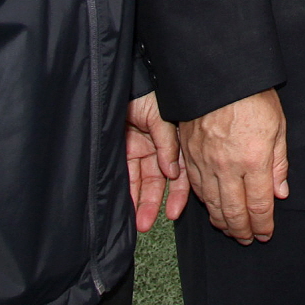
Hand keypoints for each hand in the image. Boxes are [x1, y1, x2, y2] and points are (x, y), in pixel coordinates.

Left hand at [126, 93, 186, 231]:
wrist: (125, 81)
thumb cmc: (149, 93)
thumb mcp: (162, 117)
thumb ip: (167, 144)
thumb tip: (172, 172)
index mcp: (174, 140)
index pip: (179, 171)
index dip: (178, 192)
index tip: (173, 212)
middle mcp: (159, 148)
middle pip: (158, 181)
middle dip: (153, 203)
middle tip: (147, 223)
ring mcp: (141, 149)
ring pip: (142, 181)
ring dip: (140, 201)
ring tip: (138, 223)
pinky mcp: (124, 149)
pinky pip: (126, 174)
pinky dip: (127, 189)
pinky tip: (127, 205)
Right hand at [178, 88, 288, 243]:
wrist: (217, 75)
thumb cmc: (253, 96)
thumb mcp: (278, 126)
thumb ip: (278, 163)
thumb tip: (280, 193)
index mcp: (254, 160)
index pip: (259, 206)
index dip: (263, 225)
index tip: (266, 234)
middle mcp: (227, 167)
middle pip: (233, 211)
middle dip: (242, 231)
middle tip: (248, 239)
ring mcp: (205, 163)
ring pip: (212, 204)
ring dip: (222, 222)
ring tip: (232, 230)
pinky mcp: (189, 155)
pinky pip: (196, 189)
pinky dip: (205, 204)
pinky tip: (212, 209)